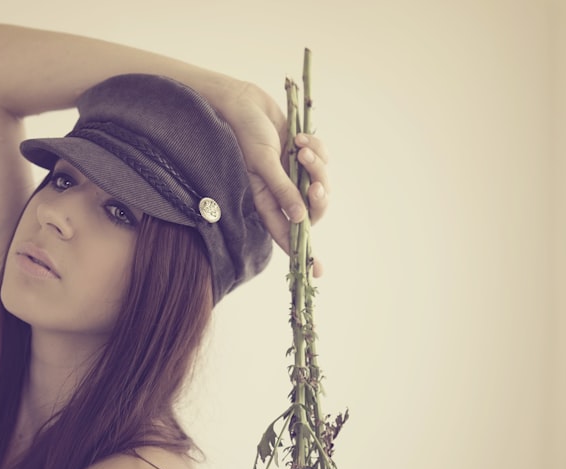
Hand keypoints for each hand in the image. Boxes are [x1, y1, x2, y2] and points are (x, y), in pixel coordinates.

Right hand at [212, 81, 329, 276]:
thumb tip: (299, 218)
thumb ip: (281, 190)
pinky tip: (299, 137)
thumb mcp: (262, 163)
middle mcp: (282, 192)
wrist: (243, 102)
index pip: (288, 233)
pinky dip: (316, 148)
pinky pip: (322, 160)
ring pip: (320, 183)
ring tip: (299, 147)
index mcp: (267, 202)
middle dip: (319, 199)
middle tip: (316, 188)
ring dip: (316, 166)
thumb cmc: (244, 133)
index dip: (302, 253)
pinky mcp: (303, 156)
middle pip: (313, 211)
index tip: (316, 270)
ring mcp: (294, 174)